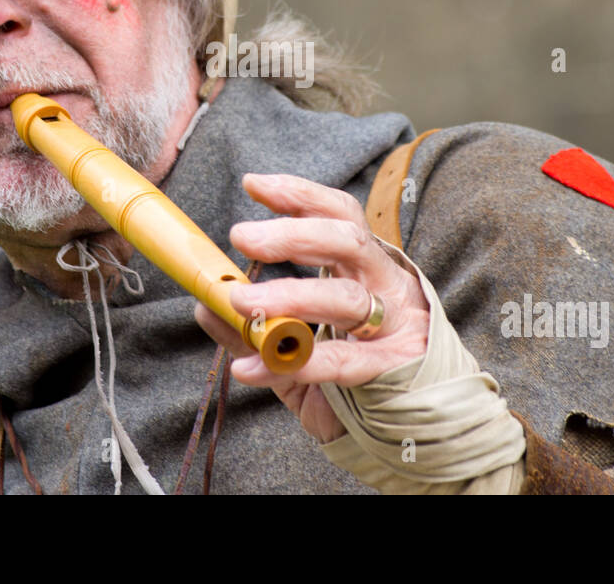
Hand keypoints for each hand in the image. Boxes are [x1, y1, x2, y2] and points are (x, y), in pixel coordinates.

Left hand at [193, 172, 430, 443]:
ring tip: (241, 302)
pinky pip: (343, 360)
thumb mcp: (294, 346)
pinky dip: (297, 362)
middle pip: (347, 241)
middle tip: (242, 235)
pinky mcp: (394, 368)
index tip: (253, 184)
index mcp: (366, 267)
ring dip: (290, 295)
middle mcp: (387, 285)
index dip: (299, 195)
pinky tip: (252, 368)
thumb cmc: (350, 377)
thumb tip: (207, 307)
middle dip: (292, 235)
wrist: (406, 430)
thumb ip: (255, 329)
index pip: (340, 215)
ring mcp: (396, 325)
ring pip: (345, 297)